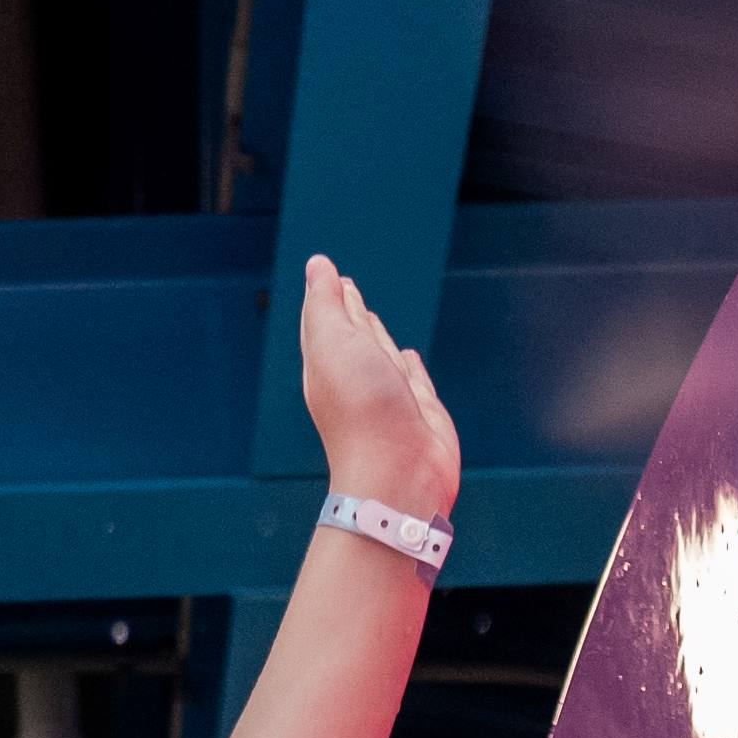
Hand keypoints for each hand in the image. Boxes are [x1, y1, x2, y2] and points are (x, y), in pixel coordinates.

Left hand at [296, 255, 461, 520]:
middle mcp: (357, 379)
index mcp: (329, 363)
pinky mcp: (421, 413)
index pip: (326, 321)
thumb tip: (317, 265)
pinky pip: (414, 379)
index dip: (329, 298)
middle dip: (351, 312)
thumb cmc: (362, 408)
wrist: (399, 472)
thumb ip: (325, 304)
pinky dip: (409, 366)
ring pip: (382, 356)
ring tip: (372, 320)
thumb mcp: (333, 341)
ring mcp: (390, 398)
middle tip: (347, 289)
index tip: (331, 276)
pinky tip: (407, 358)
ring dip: (377, 336)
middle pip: (353, 336)